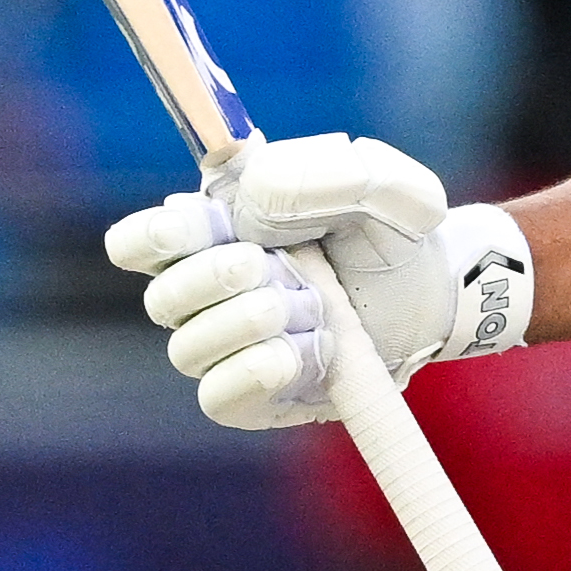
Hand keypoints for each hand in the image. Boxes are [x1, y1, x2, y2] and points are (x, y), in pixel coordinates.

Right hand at [105, 134, 534, 430]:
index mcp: (215, 230)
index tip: (192, 227)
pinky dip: (258, 371)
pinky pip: (218, 397)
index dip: (151, 238)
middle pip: (161, 299)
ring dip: (251, 324)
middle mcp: (208, 291)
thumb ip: (321, 174)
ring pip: (188, 350)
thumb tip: (251, 201)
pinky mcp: (251, 395)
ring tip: (315, 306)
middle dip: (212, 280)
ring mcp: (227, 347)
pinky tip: (307, 350)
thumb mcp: (382, 185)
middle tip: (267, 266)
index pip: (138, 242)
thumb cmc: (393, 232)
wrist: (433, 295)